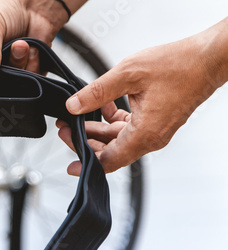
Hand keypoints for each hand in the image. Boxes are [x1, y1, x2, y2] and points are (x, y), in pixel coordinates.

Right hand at [0, 0, 78, 133]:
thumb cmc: (5, 10)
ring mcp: (4, 79)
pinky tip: (29, 48)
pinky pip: (28, 84)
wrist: (35, 5)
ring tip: (19, 45)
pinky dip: (30, 65)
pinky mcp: (23, 79)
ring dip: (17, 69)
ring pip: (9, 92)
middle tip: (5, 82)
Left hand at [58, 18, 227, 174]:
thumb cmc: (178, 65)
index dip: (87, 163)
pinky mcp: (155, 121)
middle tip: (65, 128)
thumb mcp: (128, 74)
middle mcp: (150, 138)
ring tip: (75, 116)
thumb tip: (73, 105)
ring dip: (96, 129)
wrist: (209, 58)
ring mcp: (154, 130)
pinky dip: (111, 119)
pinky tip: (100, 105)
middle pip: (111, 151)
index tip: (70, 165)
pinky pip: (128, 127)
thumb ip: (97, 92)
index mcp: (145, 134)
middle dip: (85, 141)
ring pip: (117, 139)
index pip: (110, 161)